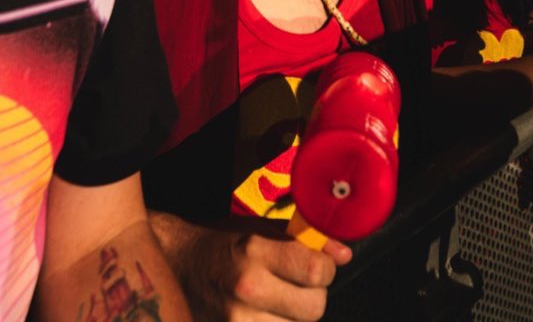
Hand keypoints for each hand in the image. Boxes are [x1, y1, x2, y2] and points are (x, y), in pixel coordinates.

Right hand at [182, 220, 351, 320]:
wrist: (178, 267)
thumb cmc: (225, 244)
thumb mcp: (264, 229)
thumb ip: (308, 240)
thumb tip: (344, 255)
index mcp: (255, 251)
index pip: (317, 272)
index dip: (326, 268)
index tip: (319, 264)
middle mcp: (246, 287)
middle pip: (314, 308)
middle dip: (314, 295)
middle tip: (298, 284)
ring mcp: (236, 320)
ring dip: (295, 317)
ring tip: (278, 300)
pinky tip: (269, 313)